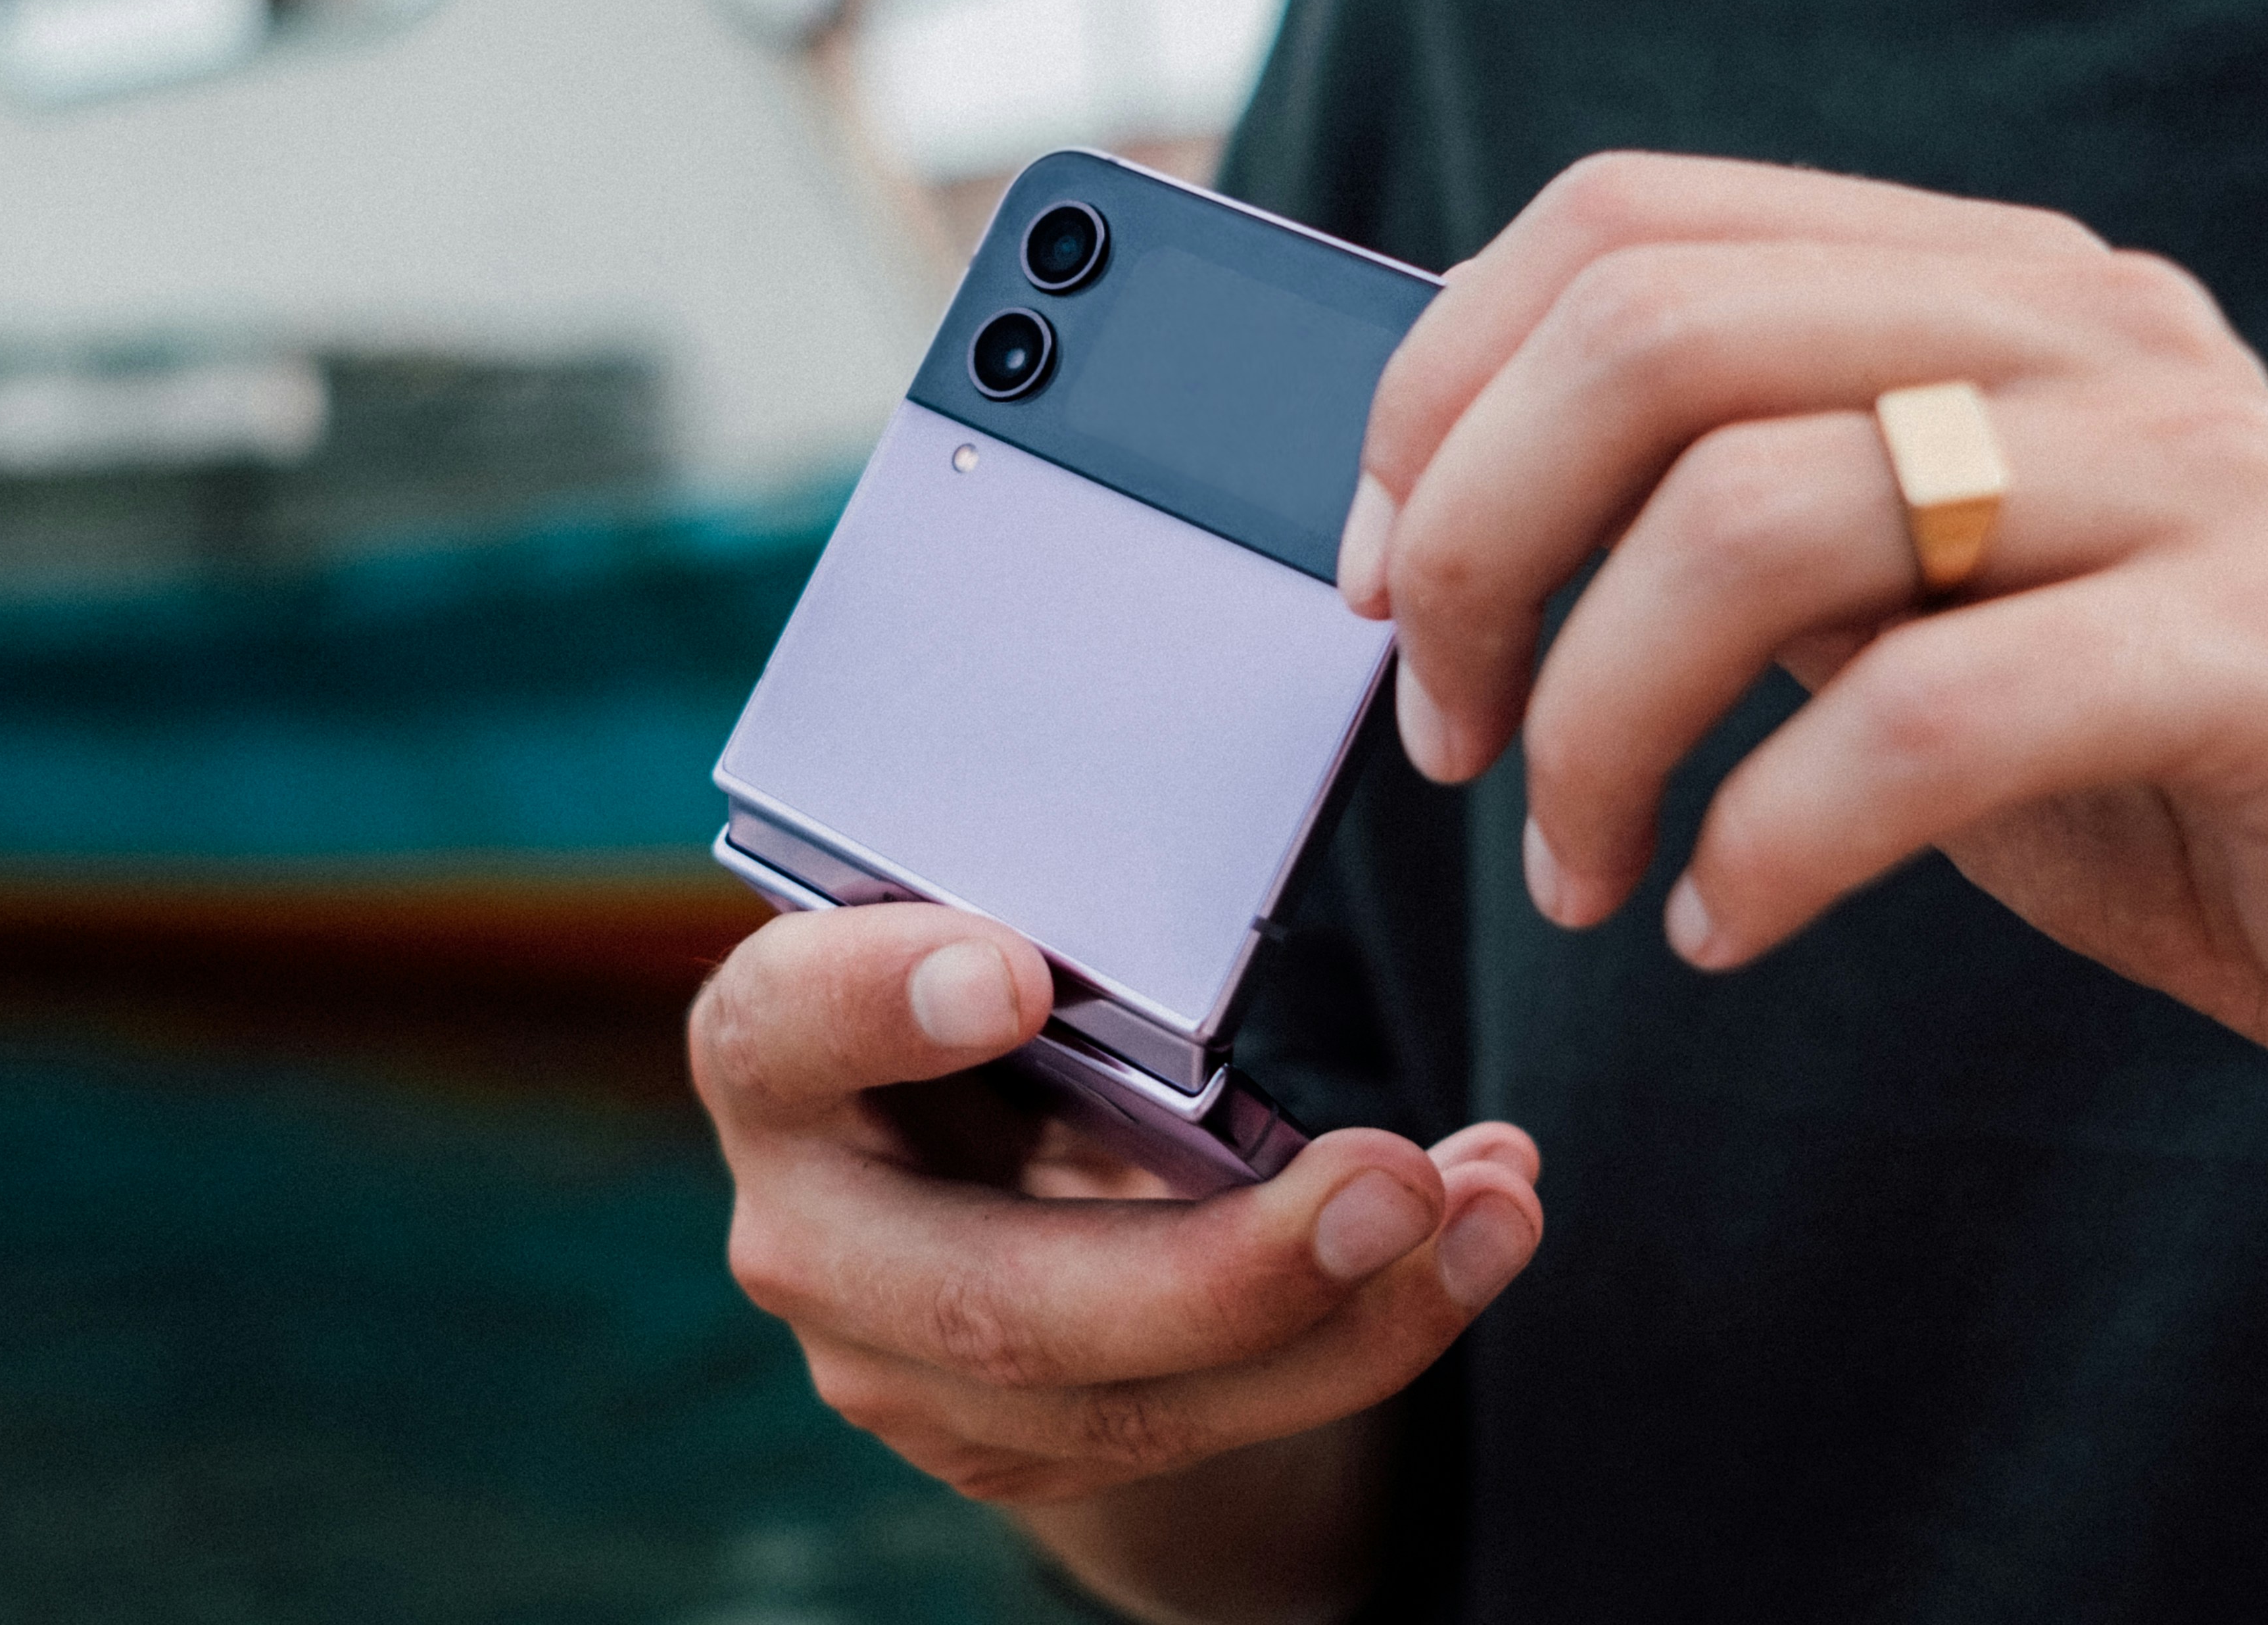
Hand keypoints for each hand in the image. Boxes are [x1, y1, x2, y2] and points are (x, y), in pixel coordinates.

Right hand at [691, 898, 1543, 1508]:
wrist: (984, 1150)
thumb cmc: (1003, 979)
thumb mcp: (1001, 922)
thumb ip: (1057, 904)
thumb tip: (1212, 819)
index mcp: (775, 1053)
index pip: (781, 1032)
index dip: (879, 1003)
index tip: (1017, 968)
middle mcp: (810, 1234)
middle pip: (993, 1302)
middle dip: (1221, 1271)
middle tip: (1393, 1180)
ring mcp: (903, 1370)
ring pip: (1126, 1407)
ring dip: (1349, 1318)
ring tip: (1493, 1209)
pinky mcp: (1013, 1448)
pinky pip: (1205, 1428)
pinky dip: (1367, 1335)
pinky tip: (1478, 1240)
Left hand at [1337, 150, 2267, 1220]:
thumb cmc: (2173, 786)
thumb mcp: (1921, 607)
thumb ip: (1743, 513)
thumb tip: (1446, 497)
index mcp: (1991, 283)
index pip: (1626, 220)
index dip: (1441, 386)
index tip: (1378, 574)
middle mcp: (2097, 330)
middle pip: (1653, 337)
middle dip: (1474, 548)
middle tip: (1446, 732)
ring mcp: (2207, 477)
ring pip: (1756, 515)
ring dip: (1597, 725)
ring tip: (1587, 869)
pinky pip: (1926, 714)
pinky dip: (1769, 843)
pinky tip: (1729, 925)